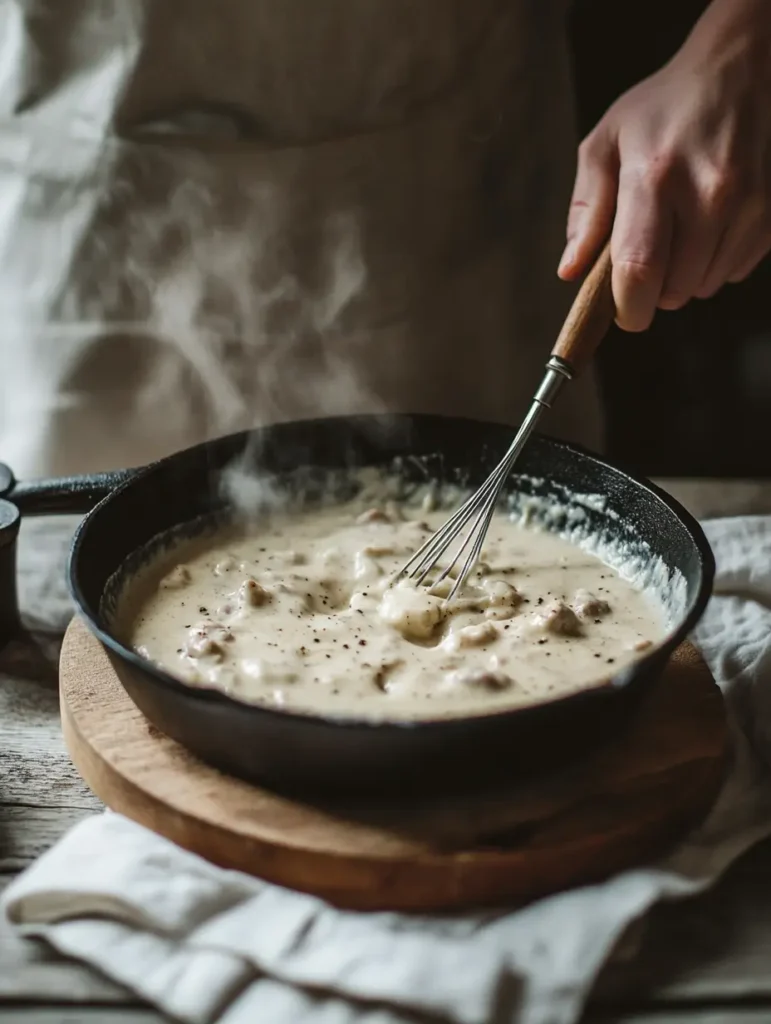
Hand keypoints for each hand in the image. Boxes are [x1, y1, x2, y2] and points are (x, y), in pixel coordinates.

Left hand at [558, 0, 770, 331]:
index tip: (620, 312)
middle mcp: (708, 193)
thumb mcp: (605, 145)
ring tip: (678, 229)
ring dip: (684, 275)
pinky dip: (715, 261)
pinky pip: (734, 271)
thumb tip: (571, 271)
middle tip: (645, 254)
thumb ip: (586, 212)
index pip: (640, 271)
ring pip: (704, 286)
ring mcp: (748, 204)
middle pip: (673, 290)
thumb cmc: (661, 110)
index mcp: (654, 176)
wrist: (739, 68)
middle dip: (652, 289)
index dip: (627, 307)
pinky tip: (708, 222)